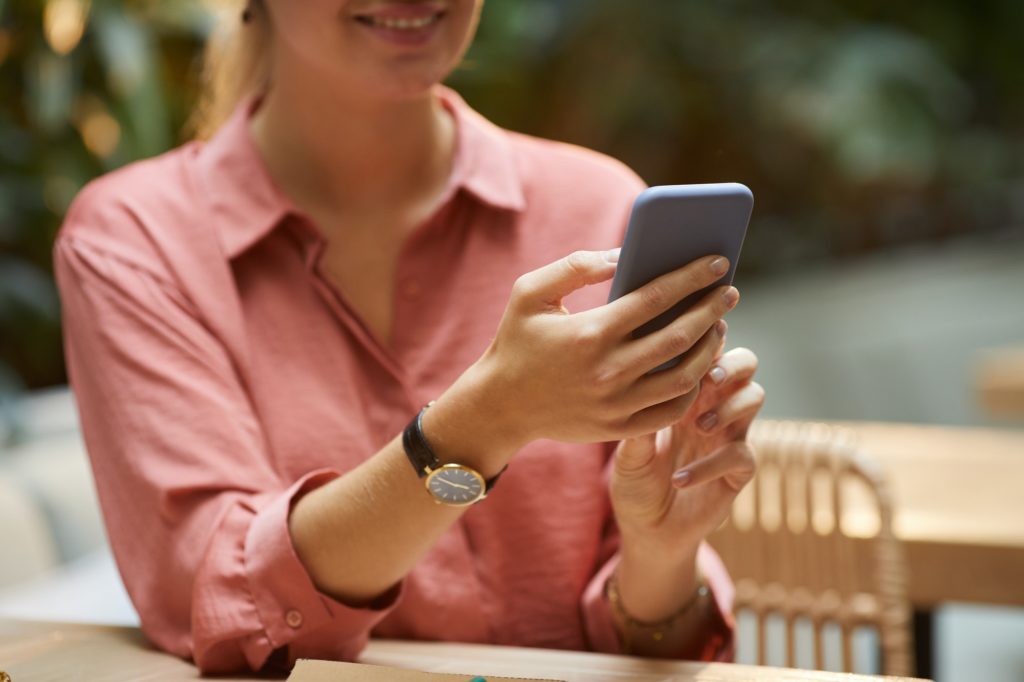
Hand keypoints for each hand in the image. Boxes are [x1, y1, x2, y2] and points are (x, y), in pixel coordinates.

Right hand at [469, 250, 739, 452]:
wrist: (499, 406)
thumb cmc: (516, 341)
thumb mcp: (531, 292)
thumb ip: (575, 266)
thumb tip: (623, 254)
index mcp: (589, 333)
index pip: (656, 298)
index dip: (691, 277)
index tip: (717, 261)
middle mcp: (607, 370)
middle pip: (679, 337)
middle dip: (711, 310)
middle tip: (729, 292)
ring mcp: (616, 404)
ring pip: (683, 377)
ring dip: (708, 349)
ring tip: (718, 326)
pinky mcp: (618, 428)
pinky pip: (670, 410)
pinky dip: (692, 388)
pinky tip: (698, 366)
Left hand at [610, 344, 762, 558]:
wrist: (646, 530)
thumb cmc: (635, 481)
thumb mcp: (627, 450)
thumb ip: (638, 419)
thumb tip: (638, 383)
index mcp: (686, 393)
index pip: (706, 352)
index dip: (707, 339)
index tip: (695, 336)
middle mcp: (712, 407)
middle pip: (745, 364)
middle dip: (733, 363)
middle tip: (710, 378)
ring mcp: (729, 437)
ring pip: (754, 397)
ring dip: (730, 405)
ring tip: (698, 425)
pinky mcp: (737, 472)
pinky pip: (740, 455)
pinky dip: (711, 464)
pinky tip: (679, 478)